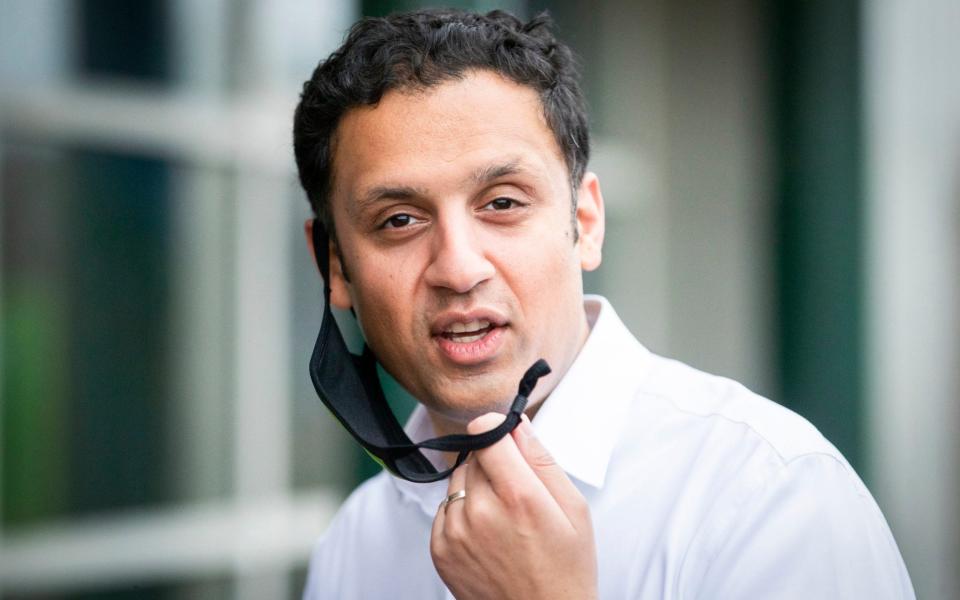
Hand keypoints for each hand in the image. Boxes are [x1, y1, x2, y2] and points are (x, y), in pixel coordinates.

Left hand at [430, 413, 597, 598]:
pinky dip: (462, 514)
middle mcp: (480, 511)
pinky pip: (445, 508)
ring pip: (458, 480)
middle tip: (518, 497)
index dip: (499, 433)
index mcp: (519, 497)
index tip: (509, 445)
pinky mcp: (439, 549)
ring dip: (476, 489)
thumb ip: (541, 460)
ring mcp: (455, 532)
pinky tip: (488, 536)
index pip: (485, 432)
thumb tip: (517, 424)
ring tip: (504, 520)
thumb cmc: (565, 569)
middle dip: (494, 465)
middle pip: (473, 455)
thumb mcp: (573, 509)